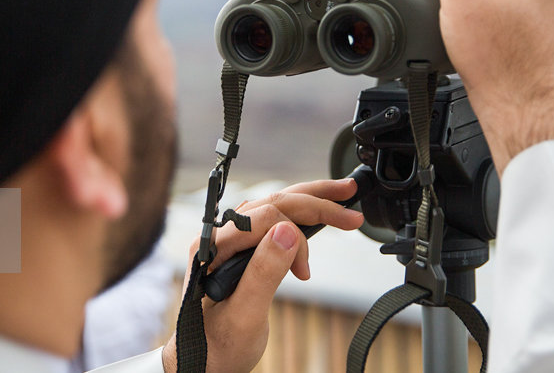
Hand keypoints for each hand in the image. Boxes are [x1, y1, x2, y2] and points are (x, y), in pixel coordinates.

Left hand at [161, 179, 363, 372]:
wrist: (201, 362)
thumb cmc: (215, 345)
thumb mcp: (243, 316)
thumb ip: (263, 272)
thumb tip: (288, 231)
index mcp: (212, 247)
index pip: (264, 217)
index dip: (295, 238)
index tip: (306, 272)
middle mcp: (219, 236)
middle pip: (272, 202)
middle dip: (315, 201)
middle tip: (351, 208)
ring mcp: (229, 240)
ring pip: (274, 205)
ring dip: (310, 201)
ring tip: (342, 198)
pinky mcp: (241, 248)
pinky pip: (272, 219)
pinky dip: (299, 215)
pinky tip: (317, 215)